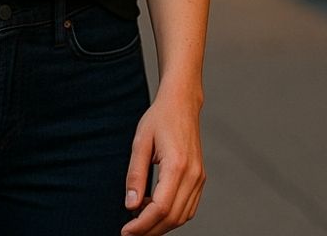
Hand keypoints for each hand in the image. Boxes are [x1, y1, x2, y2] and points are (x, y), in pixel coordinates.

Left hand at [120, 86, 205, 233]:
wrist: (182, 103)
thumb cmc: (159, 118)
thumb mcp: (140, 142)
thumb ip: (135, 174)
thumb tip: (130, 205)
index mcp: (177, 166)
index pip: (161, 207)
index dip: (143, 224)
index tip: (127, 231)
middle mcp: (193, 175)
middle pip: (173, 217)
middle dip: (151, 230)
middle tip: (130, 231)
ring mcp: (199, 178)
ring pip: (183, 216)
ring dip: (161, 224)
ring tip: (139, 219)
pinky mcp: (200, 178)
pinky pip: (188, 206)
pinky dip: (172, 215)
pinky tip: (154, 209)